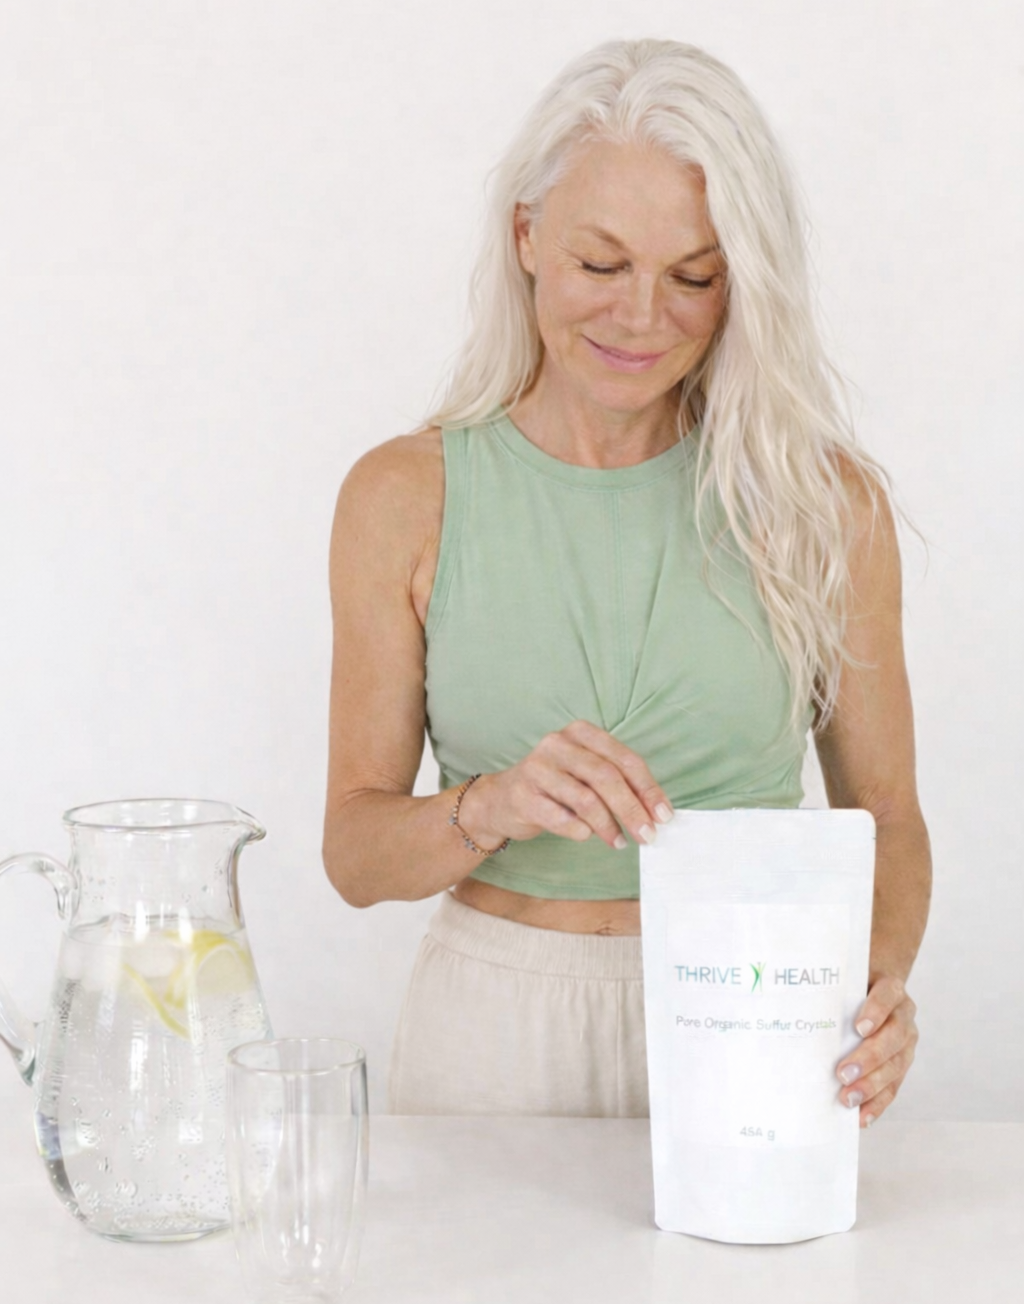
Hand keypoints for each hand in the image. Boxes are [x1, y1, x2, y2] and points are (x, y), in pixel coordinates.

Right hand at [456, 719, 673, 850]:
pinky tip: (587, 836)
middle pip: (606, 777)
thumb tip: (656, 811)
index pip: (624, 759)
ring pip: (586, 799)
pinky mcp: (522, 795)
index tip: (664, 815)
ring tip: (619, 842)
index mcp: (580, 732)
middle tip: (648, 835)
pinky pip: (561, 818)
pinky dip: (580, 831)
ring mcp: (537, 768)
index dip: (648, 788)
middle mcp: (557, 744)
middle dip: (632, 810)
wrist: (501, 800)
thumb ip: (617, 783)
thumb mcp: (586, 774)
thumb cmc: (555, 787)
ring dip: (608, 826)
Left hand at [835, 975, 918, 1126]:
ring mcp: (906, 1041)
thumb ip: (828, 988)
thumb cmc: (851, 987)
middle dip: (869, 1058)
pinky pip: (894, 1086)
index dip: (876, 1011)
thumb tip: (790, 1003)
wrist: (875, 988)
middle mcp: (903, 1015)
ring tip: (848, 1098)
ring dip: (872, 1085)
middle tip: (843, 1073)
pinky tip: (862, 1115)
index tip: (859, 1028)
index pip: (888, 995)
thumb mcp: (844, 980)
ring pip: (896, 1065)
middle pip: (893, 1037)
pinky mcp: (901, 1063)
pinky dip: (878, 1103)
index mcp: (890, 989)